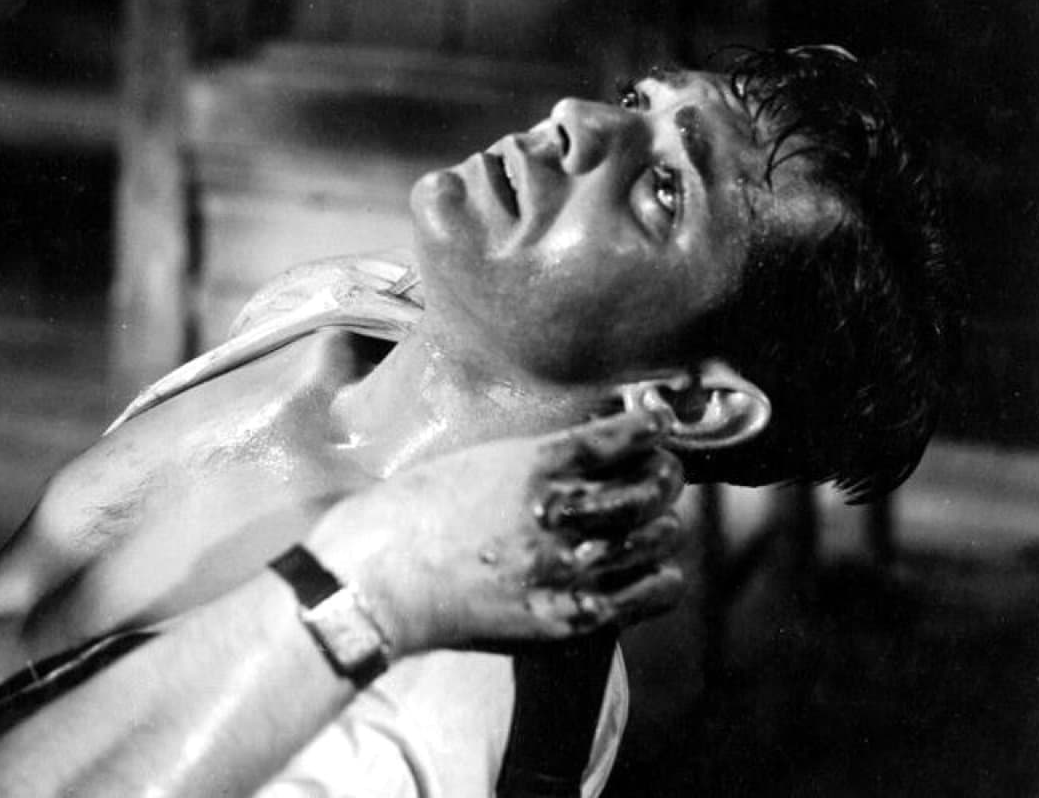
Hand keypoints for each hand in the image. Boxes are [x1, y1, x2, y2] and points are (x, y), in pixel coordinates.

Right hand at [305, 409, 685, 656]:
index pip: (625, 436)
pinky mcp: (564, 614)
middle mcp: (560, 511)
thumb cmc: (405, 516)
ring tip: (658, 521)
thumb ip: (527, 460)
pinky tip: (658, 572)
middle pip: (651, 485)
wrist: (374, 581)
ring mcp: (565, 566)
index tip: (656, 425)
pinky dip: (661, 579)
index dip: (651, 427)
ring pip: (655, 536)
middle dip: (664, 473)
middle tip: (660, 471)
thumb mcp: (469, 463)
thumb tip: (572, 454)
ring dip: (663, 524)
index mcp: (533, 464)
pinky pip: (643, 595)